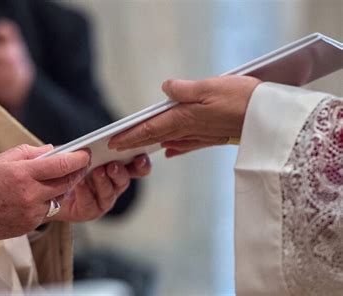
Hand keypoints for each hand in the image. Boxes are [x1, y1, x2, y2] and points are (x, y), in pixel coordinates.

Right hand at [0, 144, 89, 240]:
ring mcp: (29, 212)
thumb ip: (30, 153)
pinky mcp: (27, 226)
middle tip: (80, 166)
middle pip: (65, 183)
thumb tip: (52, 150)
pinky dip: (46, 203)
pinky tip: (38, 196)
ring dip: (62, 189)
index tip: (86, 154)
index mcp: (23, 174)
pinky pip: (46, 213)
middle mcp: (29, 194)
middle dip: (76, 173)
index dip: (78, 159)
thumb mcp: (1, 159)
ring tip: (59, 180)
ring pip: (58, 199)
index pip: (61, 166)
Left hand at [47, 155, 150, 221]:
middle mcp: (113, 185)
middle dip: (120, 172)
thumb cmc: (67, 168)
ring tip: (97, 171)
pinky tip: (80, 182)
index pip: (136, 168)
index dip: (141, 164)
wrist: (50, 190)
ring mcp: (103, 200)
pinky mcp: (90, 211)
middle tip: (113, 164)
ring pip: (109, 193)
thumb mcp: (76, 153)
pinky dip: (85, 192)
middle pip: (124, 180)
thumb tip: (87, 142)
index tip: (141, 156)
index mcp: (117, 169)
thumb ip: (84, 147)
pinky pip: (90, 203)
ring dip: (104, 182)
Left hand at [109, 76, 260, 156]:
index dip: (130, 135)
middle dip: (134, 142)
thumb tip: (166, 89)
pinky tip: (168, 151)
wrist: (269, 119)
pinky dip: (174, 147)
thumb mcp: (210, 87)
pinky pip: (187, 144)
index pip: (150, 128)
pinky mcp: (213, 138)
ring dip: (150, 144)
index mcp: (185, 118)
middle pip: (155, 137)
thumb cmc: (242, 100)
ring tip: (135, 147)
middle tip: (116, 148)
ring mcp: (201, 135)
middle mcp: (190, 129)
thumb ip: (185, 90)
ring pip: (168, 140)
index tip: (113, 142)